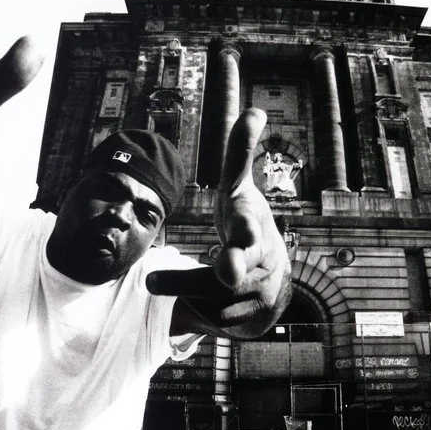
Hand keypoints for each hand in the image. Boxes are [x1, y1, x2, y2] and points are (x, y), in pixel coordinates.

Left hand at [146, 108, 291, 338]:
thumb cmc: (248, 224)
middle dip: (208, 274)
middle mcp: (263, 261)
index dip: (243, 233)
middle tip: (190, 278)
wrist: (274, 277)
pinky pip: (213, 319)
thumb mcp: (241, 189)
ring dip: (182, 289)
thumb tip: (256, 110)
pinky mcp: (254, 319)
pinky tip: (192, 299)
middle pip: (228, 273)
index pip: (248, 227)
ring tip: (155, 282)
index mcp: (254, 226)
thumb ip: (241, 153)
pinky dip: (196, 310)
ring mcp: (261, 292)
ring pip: (212, 299)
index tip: (237, 241)